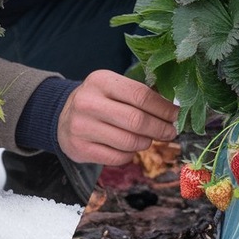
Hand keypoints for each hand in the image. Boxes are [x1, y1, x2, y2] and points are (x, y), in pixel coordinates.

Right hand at [56, 69, 178, 165]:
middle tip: (171, 132)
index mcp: (100, 81)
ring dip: (146, 143)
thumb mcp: (113, 88)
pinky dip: (130, 155)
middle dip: (160, 128)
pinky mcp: (80, 148)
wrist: (63, 117)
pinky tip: (129, 148)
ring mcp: (81, 126)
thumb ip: (139, 95)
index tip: (176, 114)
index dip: (163, 108)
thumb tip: (173, 108)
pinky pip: (118, 157)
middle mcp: (88, 102)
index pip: (141, 95)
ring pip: (129, 142)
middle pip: (137, 121)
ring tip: (149, 139)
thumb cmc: (99, 101)